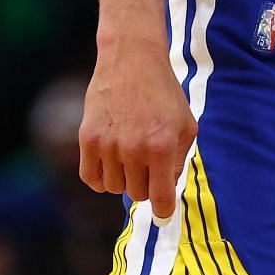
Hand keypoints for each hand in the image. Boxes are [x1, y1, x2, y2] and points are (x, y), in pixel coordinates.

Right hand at [78, 32, 195, 217]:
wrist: (133, 60)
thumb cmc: (164, 93)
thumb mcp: (186, 125)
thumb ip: (179, 160)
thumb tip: (166, 190)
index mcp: (162, 147)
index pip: (160, 196)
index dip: (163, 210)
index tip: (163, 214)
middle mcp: (133, 149)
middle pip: (137, 193)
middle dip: (146, 185)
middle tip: (150, 166)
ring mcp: (107, 145)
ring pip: (114, 187)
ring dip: (124, 178)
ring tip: (131, 156)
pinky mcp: (87, 139)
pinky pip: (91, 178)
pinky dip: (101, 177)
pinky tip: (111, 163)